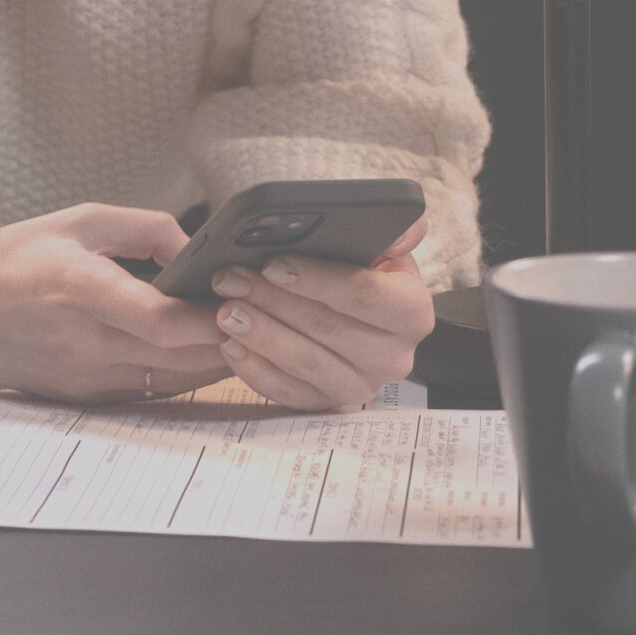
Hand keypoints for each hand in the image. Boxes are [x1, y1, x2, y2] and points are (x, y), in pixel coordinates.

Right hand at [0, 204, 230, 403]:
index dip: (215, 318)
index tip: (244, 298)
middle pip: (182, 358)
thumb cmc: (12, 257)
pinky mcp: (83, 398)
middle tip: (260, 314)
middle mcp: (84, 341)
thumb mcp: (78, 220)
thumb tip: (198, 251)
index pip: (164, 320)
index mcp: (80, 288)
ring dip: (212, 362)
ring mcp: (84, 377)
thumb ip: (147, 228)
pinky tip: (196, 351)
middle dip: (230, 340)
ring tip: (237, 331)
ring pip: (174, 382)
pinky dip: (180, 374)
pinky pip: (150, 392)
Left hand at [210, 218, 435, 409]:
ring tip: (224, 311)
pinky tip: (231, 346)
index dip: (317, 279)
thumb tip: (402, 230)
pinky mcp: (328, 404)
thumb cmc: (357, 269)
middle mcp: (394, 356)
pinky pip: (290, 393)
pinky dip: (256, 370)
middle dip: (272, 300)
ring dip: (261, 335)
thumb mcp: (380, 244)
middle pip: (326, 328)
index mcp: (411, 310)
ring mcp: (361, 385)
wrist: (349, 311)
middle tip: (229, 280)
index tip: (273, 265)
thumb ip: (392, 231)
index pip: (365, 294)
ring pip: (306, 363)